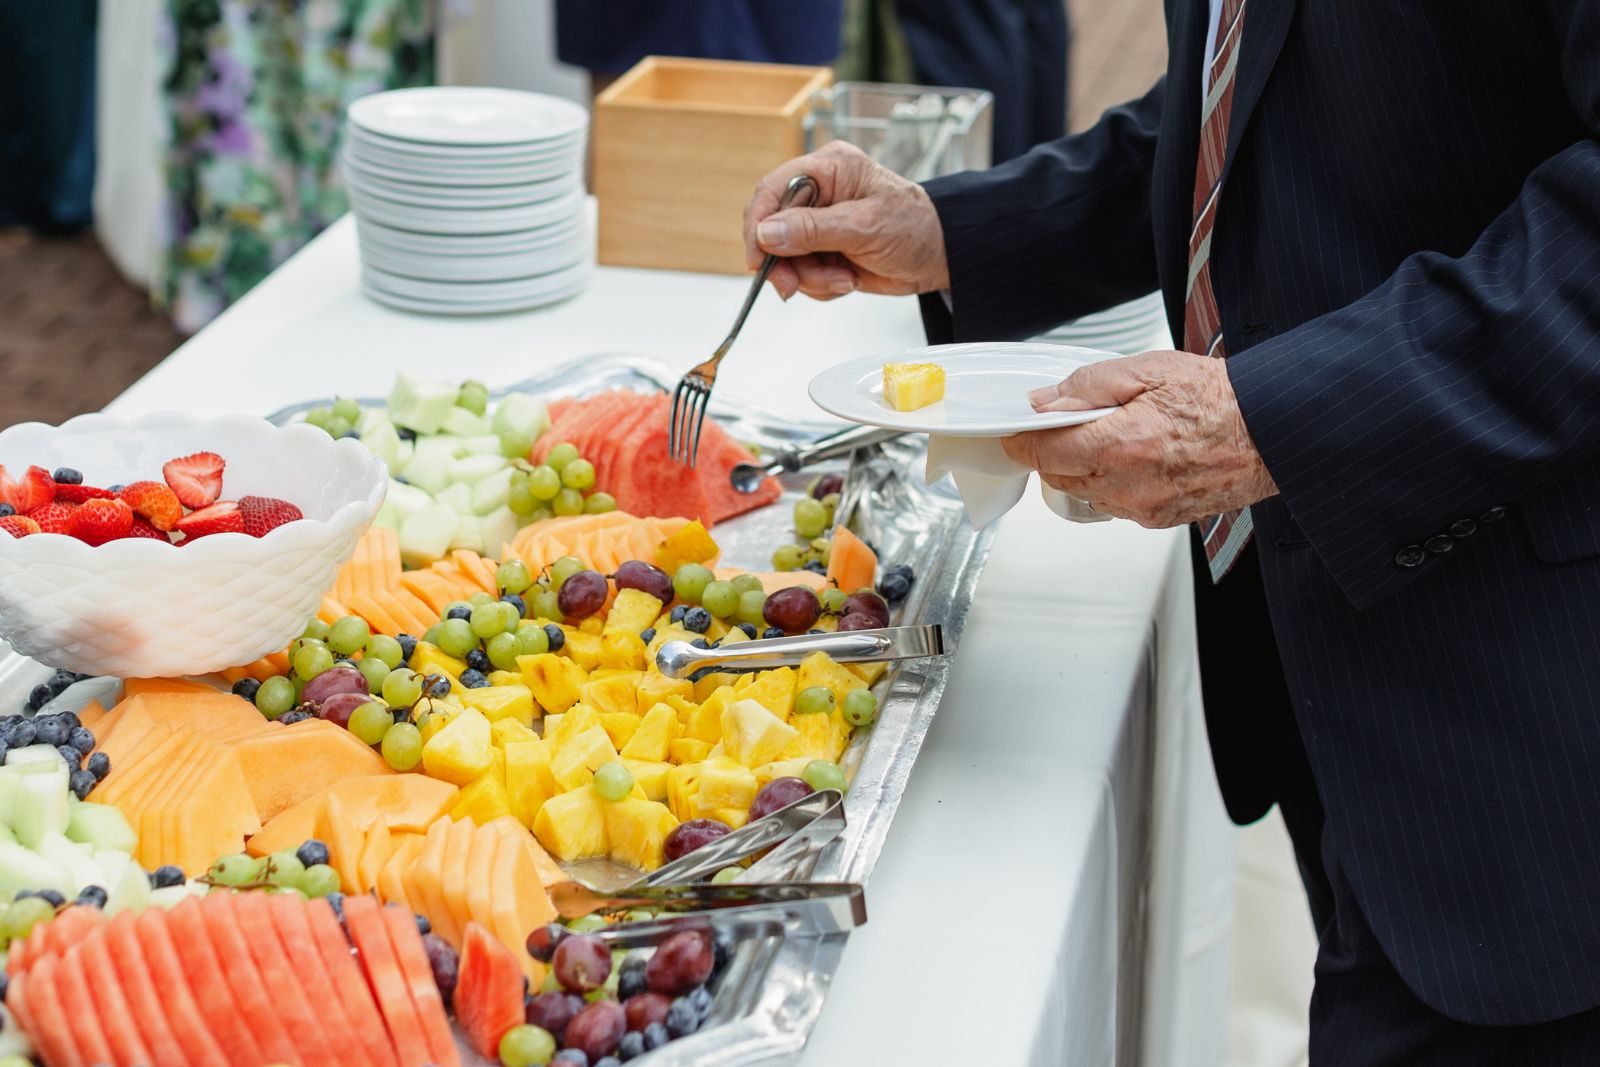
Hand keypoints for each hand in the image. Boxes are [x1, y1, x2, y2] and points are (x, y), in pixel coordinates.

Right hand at [742, 141, 949, 300]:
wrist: (940, 256)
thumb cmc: (915, 227)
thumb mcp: (865, 226)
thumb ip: (814, 229)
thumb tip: (768, 233)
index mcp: (828, 168)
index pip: (773, 190)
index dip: (758, 225)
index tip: (758, 258)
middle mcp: (819, 193)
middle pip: (773, 229)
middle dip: (786, 262)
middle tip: (795, 285)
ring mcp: (819, 224)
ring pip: (786, 258)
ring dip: (811, 278)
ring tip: (845, 279)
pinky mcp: (824, 251)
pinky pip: (803, 274)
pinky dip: (822, 285)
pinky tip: (848, 279)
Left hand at [1001, 351, 1278, 527]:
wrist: (1274, 432)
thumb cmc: (1222, 399)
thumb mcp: (1148, 370)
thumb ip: (1088, 387)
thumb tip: (1045, 403)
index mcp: (1119, 445)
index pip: (1044, 454)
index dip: (1024, 441)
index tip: (1018, 432)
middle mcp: (1128, 485)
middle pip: (1060, 477)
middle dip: (1057, 451)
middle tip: (1075, 423)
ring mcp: (1143, 508)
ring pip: (1086, 494)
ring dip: (1086, 468)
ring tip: (1117, 436)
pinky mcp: (1160, 519)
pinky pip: (1116, 504)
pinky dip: (1114, 483)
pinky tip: (1139, 457)